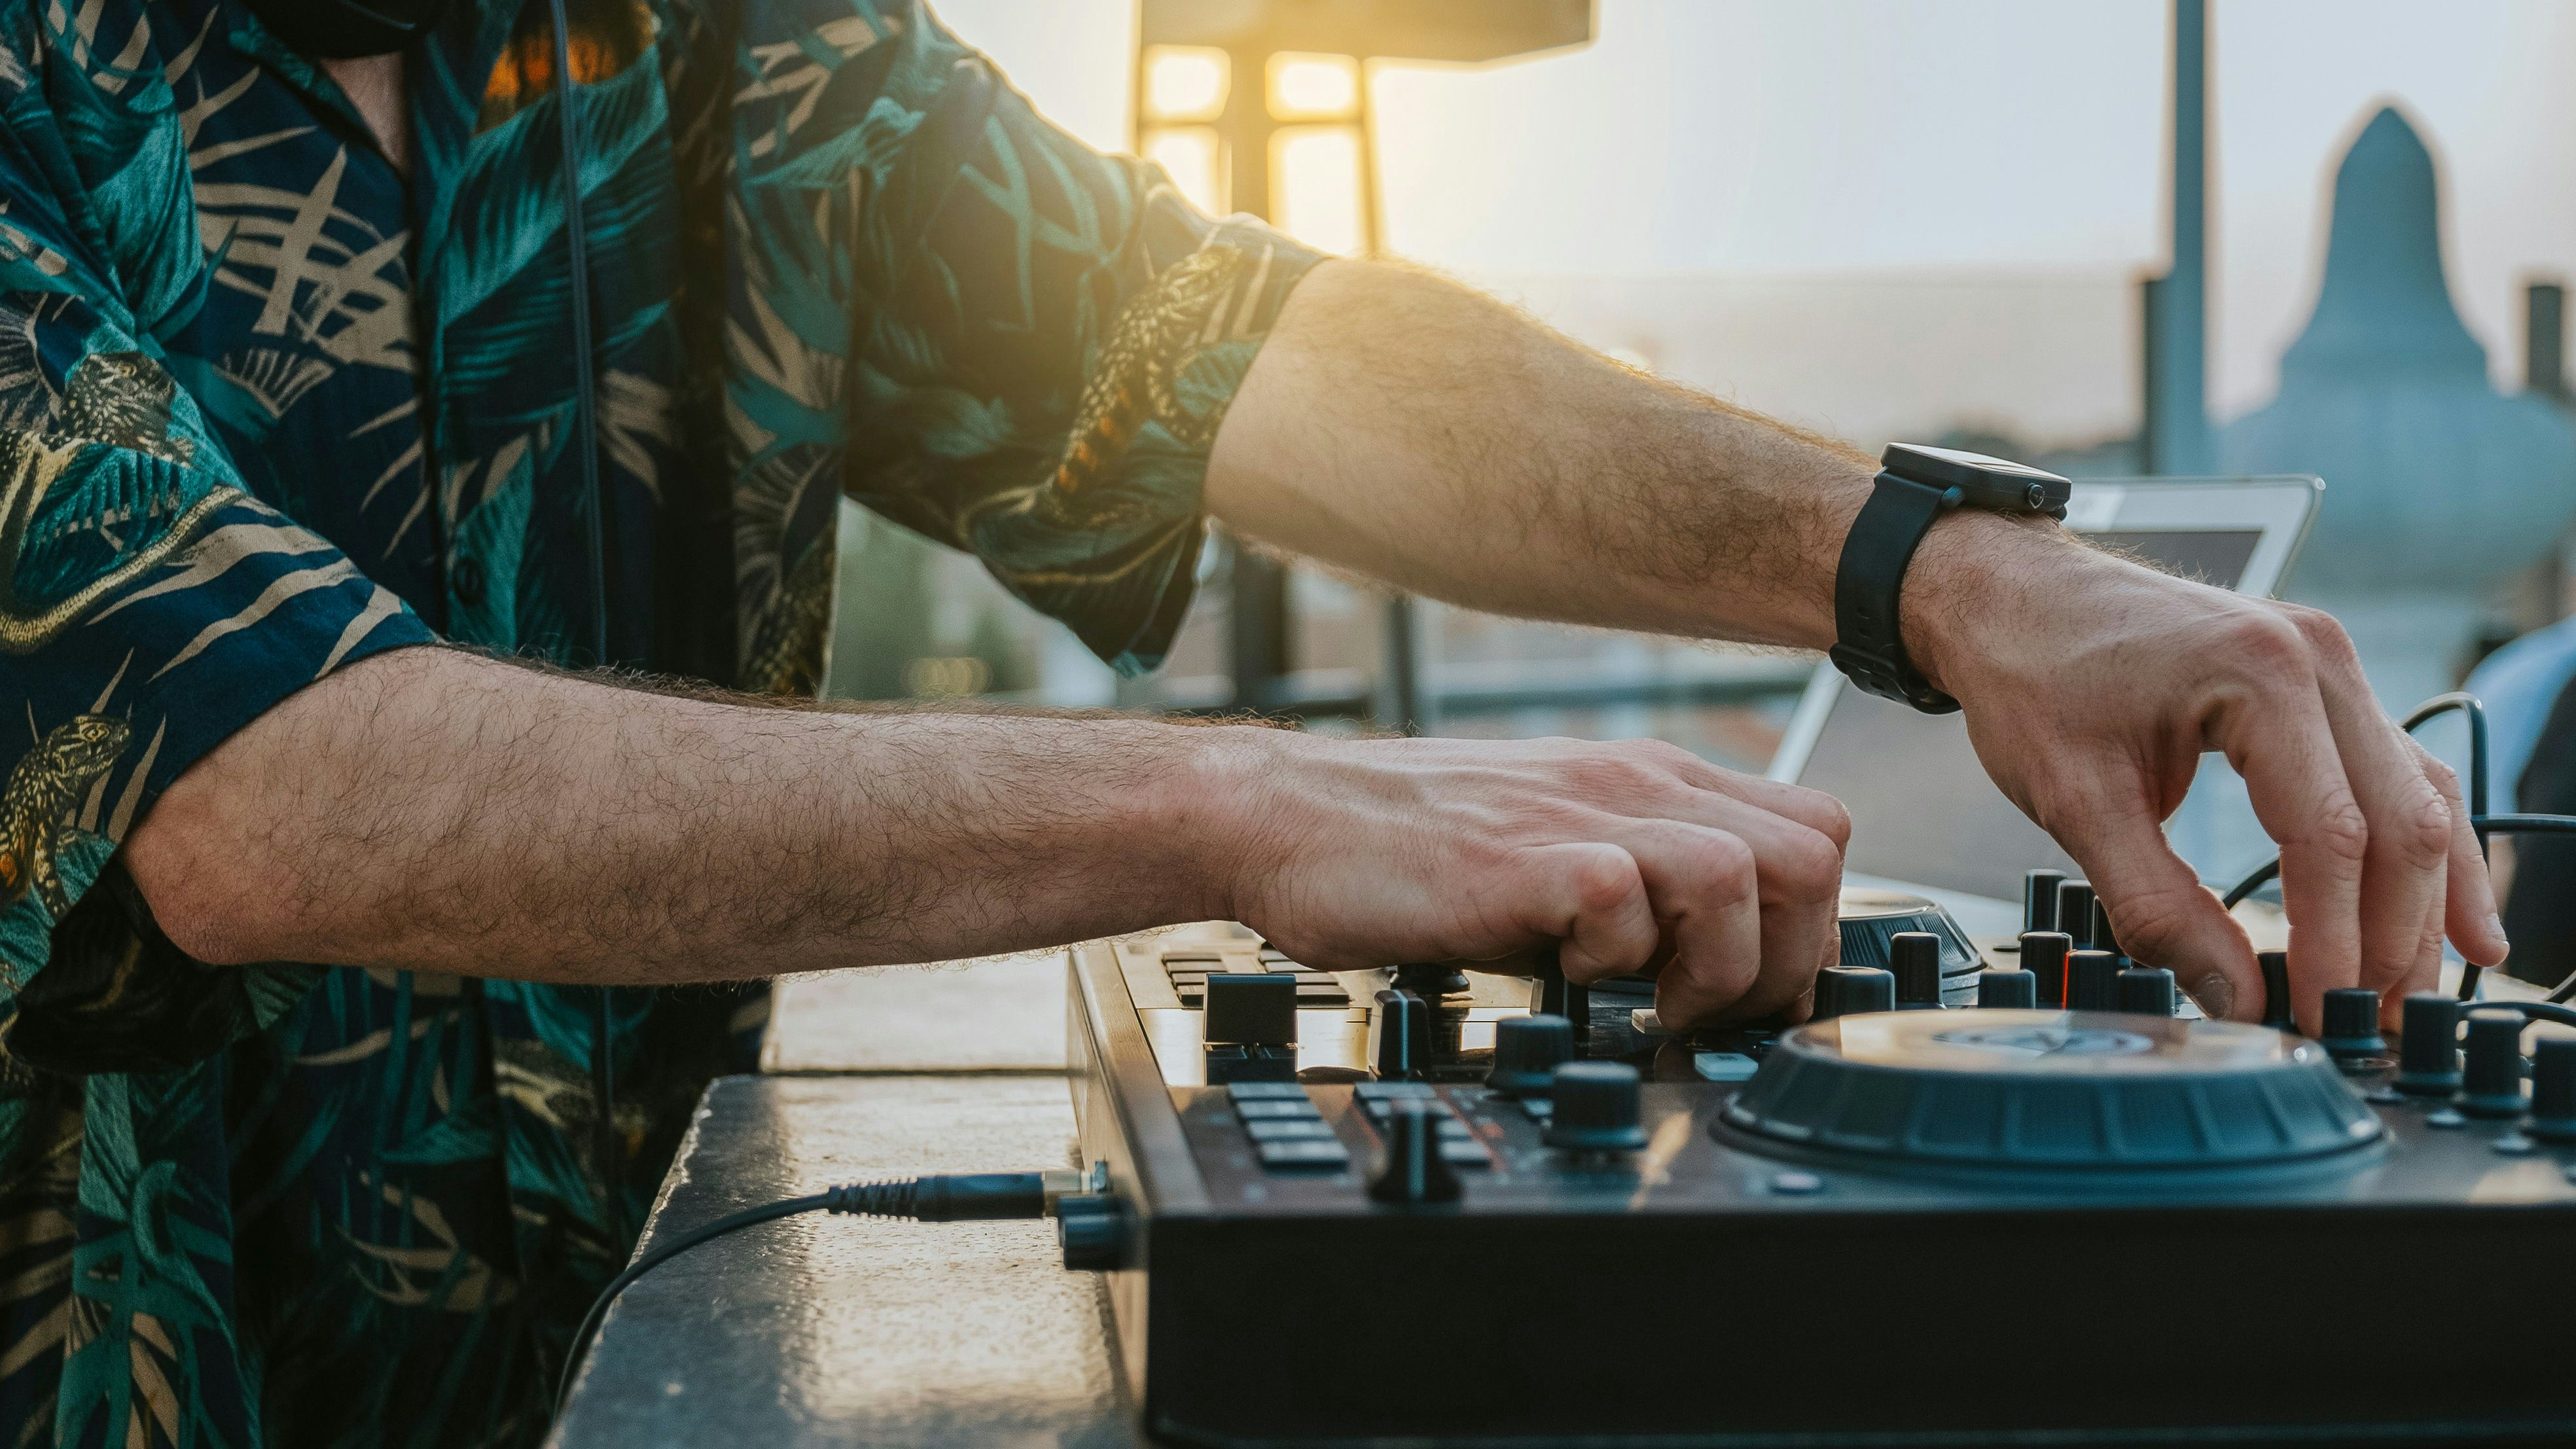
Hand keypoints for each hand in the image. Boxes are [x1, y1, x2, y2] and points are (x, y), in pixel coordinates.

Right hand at [1210, 731, 1850, 1027]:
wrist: (1284, 819)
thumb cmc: (1404, 845)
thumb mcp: (1550, 837)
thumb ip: (1633, 873)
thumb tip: (1708, 955)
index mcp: (1646, 780)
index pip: (1814, 828)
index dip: (1810, 923)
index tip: (1756, 988)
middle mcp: (1631, 785)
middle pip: (1815, 850)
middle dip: (1789, 956)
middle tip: (1712, 1009)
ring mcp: (1582, 814)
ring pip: (1747, 874)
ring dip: (1716, 966)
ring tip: (1647, 1003)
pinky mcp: (1527, 858)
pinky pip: (1629, 903)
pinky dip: (1616, 961)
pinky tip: (1567, 978)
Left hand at [1907, 514, 2505, 1029]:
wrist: (2011, 596)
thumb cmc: (2032, 673)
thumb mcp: (2074, 800)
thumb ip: (2156, 907)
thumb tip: (2232, 998)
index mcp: (2261, 672)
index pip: (2331, 836)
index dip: (2333, 941)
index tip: (2320, 1014)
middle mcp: (2318, 659)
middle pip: (2402, 824)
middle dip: (2394, 938)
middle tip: (2371, 1026)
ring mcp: (2332, 667)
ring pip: (2419, 803)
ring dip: (2424, 907)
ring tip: (2411, 998)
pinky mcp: (2324, 687)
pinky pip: (2401, 776)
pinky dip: (2424, 852)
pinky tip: (2453, 922)